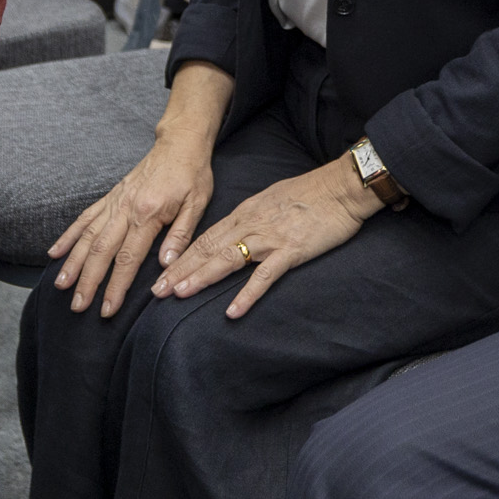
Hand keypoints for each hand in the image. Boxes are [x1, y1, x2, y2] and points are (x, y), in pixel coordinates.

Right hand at [48, 121, 215, 317]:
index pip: (128, 258)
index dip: (116, 286)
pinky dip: (68, 235)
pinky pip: (85, 218)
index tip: (107, 309)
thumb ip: (181, 235)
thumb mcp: (197, 204)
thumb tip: (166, 265)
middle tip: (77, 306)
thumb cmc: (192, 174)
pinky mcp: (110, 197)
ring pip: (87, 236)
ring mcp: (114, 202)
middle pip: (101, 251)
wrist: (179, 142)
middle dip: (88, 281)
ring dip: (73, 262)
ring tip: (60, 285)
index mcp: (148, 214)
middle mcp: (125, 209)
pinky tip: (55, 252)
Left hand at [158, 159, 380, 317]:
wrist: (342, 187)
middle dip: (180, 270)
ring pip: (227, 260)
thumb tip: (235, 233)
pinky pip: (264, 276)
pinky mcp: (291, 250)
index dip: (181, 257)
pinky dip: (247, 294)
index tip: (161, 274)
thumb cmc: (311, 193)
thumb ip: (252, 218)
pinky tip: (232, 311)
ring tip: (179, 294)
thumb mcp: (272, 200)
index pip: (205, 238)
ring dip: (201, 277)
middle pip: (208, 249)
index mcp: (245, 213)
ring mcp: (270, 238)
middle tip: (156, 291)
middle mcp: (251, 224)